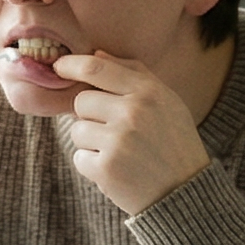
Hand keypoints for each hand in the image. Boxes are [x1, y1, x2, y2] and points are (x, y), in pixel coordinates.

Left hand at [59, 51, 210, 214]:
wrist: (186, 191)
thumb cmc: (173, 141)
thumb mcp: (166, 101)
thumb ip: (134, 73)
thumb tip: (96, 53)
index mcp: (148, 92)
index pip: (96, 68)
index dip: (71, 65)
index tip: (59, 68)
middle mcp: (134, 113)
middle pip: (81, 101)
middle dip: (89, 115)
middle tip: (114, 131)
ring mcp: (119, 141)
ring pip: (77, 131)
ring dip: (91, 143)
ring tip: (120, 153)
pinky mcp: (107, 169)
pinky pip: (79, 158)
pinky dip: (93, 166)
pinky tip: (117, 170)